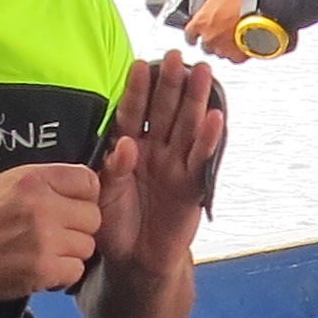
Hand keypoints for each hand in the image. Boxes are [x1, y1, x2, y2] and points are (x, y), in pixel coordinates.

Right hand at [0, 161, 100, 300]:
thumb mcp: (4, 183)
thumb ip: (44, 182)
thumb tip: (80, 187)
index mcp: (33, 179)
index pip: (88, 180)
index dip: (83, 196)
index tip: (70, 206)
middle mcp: (43, 206)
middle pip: (93, 216)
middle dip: (78, 226)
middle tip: (56, 233)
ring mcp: (45, 239)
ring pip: (87, 245)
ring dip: (70, 252)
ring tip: (46, 252)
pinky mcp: (43, 270)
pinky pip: (76, 270)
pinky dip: (62, 274)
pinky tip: (42, 269)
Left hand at [99, 55, 220, 269]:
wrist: (135, 259)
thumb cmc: (114, 225)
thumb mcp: (102, 195)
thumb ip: (112, 168)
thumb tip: (126, 144)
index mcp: (128, 148)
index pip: (132, 113)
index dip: (137, 90)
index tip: (140, 66)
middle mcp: (154, 150)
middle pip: (164, 112)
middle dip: (170, 84)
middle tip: (176, 58)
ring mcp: (175, 164)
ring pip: (187, 126)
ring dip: (195, 100)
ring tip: (202, 73)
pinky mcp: (193, 183)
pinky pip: (201, 158)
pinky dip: (208, 139)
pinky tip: (215, 117)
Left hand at [183, 0, 252, 59]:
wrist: (265, 11)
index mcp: (201, 22)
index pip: (189, 34)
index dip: (192, 33)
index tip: (194, 34)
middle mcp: (210, 39)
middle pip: (205, 44)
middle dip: (211, 38)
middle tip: (221, 28)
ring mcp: (225, 50)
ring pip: (220, 51)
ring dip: (225, 44)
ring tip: (235, 33)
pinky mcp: (240, 56)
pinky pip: (236, 57)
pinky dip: (239, 50)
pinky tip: (245, 40)